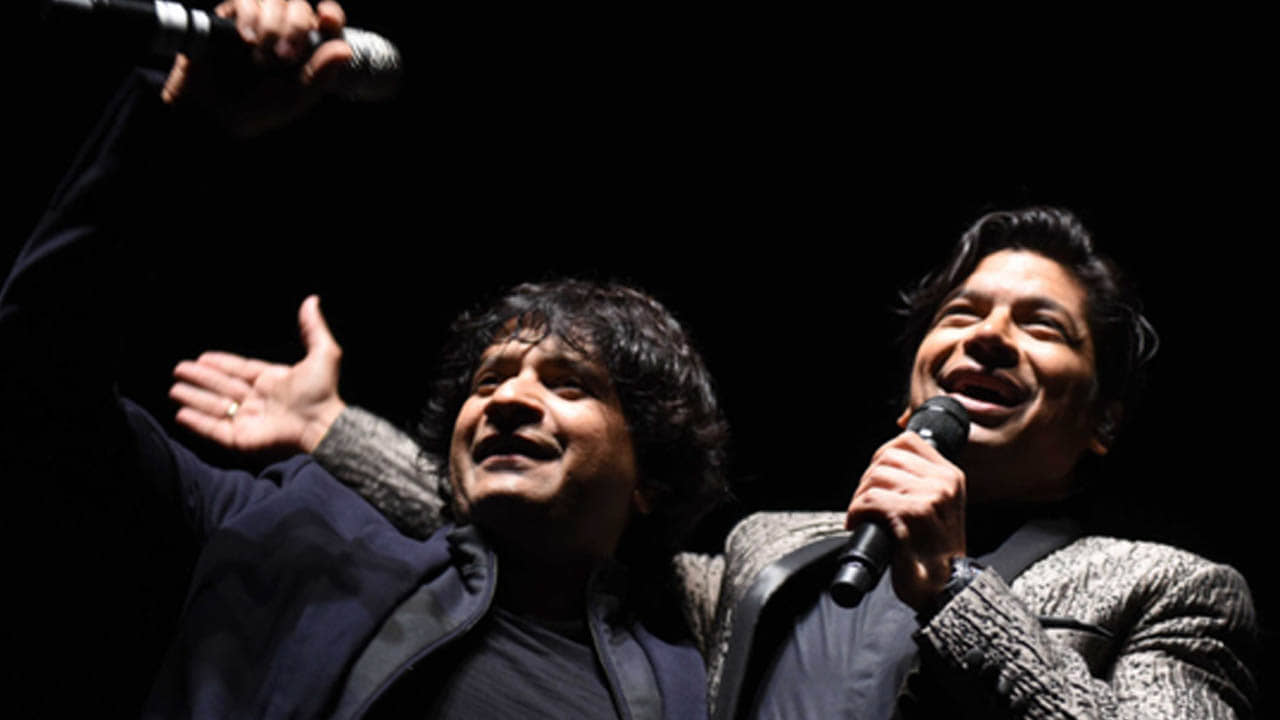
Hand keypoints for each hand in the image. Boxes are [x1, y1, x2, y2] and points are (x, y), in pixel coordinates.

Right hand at [161, 0, 353, 135]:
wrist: (209, 111)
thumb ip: (319, 75)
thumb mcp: (293, 99)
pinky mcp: (230, 16)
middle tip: (285, 56)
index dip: (331, 15)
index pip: (327, 21)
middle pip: (299, 6)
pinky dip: (249, 16)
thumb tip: (344, 49)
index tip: (327, 18)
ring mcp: (257, 20)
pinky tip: (247, 39)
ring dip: (272, 25)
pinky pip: (245, 0)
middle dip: (296, 27)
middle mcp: (283, 30)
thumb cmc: (254, 108)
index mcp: (305, 49)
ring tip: (261, 57)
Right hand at [170, 295, 345, 453]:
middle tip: (179, 369)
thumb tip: (311, 300)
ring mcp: (248, 421)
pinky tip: (181, 413)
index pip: (239, 370)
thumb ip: (312, 328)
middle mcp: (258, 400)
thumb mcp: (322, 353)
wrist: (322, 424)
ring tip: (174, 390)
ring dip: (193, 398)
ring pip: (214, 407)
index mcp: (271, 381)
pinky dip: (196, 422)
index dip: (220, 364)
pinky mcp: (240, 440)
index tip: (202, 358)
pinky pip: (213, 430)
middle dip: (200, 378)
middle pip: (222, 386)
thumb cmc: (322, 392)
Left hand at [845, 431, 967, 612]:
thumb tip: (882, 463)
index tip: (875, 479)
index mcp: (950, 476)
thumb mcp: (938, 506)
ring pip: (875, 478)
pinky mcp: (911, 517)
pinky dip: (856, 512)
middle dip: (867, 481)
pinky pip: (870, 500)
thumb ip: (920, 481)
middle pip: (886, 458)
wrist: (945, 587)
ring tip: (863, 516)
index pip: (907, 441)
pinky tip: (858, 524)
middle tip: (865, 504)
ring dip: (859, 498)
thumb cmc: (934, 551)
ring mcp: (929, 499)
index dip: (882, 456)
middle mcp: (942, 484)